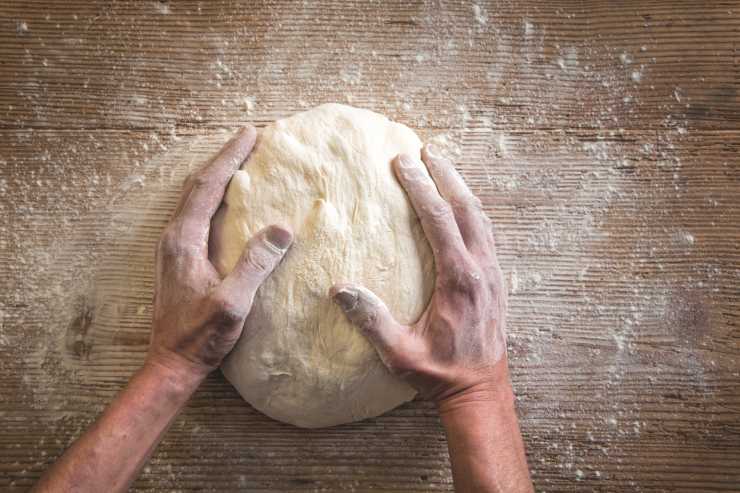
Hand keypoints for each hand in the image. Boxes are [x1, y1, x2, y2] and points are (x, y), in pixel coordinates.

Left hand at [149, 126, 292, 377]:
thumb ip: (255, 264)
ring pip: (195, 198)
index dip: (230, 157)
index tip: (251, 134)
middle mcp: (174, 237)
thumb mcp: (233, 303)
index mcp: (183, 240)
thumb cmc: (200, 336)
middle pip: (198, 185)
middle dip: (224, 159)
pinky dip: (214, 196)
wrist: (172, 363)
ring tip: (241, 161)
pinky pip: (196, 214)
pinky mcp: (179, 259)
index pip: (208, 186)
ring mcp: (173, 248)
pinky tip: (228, 201)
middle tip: (249, 138)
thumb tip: (281, 228)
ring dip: (217, 175)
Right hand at [331, 144, 506, 406]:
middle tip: (424, 151)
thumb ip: (372, 320)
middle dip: (444, 175)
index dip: (421, 187)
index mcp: (459, 280)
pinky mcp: (497, 281)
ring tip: (443, 167)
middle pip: (466, 208)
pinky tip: (461, 207)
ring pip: (481, 218)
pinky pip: (487, 234)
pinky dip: (473, 211)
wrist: (481, 391)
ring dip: (461, 189)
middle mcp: (482, 270)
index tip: (403, 162)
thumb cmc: (439, 374)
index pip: (439, 220)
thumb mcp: (399, 353)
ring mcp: (494, 274)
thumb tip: (340, 289)